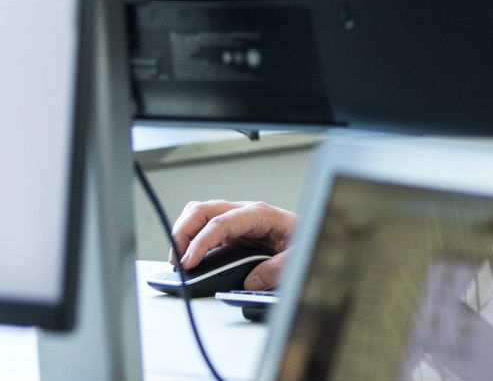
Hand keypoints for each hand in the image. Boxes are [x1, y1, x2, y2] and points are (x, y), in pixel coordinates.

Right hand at [169, 199, 299, 290]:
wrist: (315, 235)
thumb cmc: (307, 240)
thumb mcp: (297, 255)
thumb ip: (276, 269)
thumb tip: (250, 281)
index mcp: (260, 214)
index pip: (221, 223)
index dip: (201, 241)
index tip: (189, 261)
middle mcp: (245, 213)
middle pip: (203, 211)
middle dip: (183, 232)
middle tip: (177, 260)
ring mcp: (237, 221)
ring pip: (200, 216)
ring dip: (184, 234)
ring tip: (179, 259)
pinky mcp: (234, 231)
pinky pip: (206, 229)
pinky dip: (193, 240)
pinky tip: (190, 257)